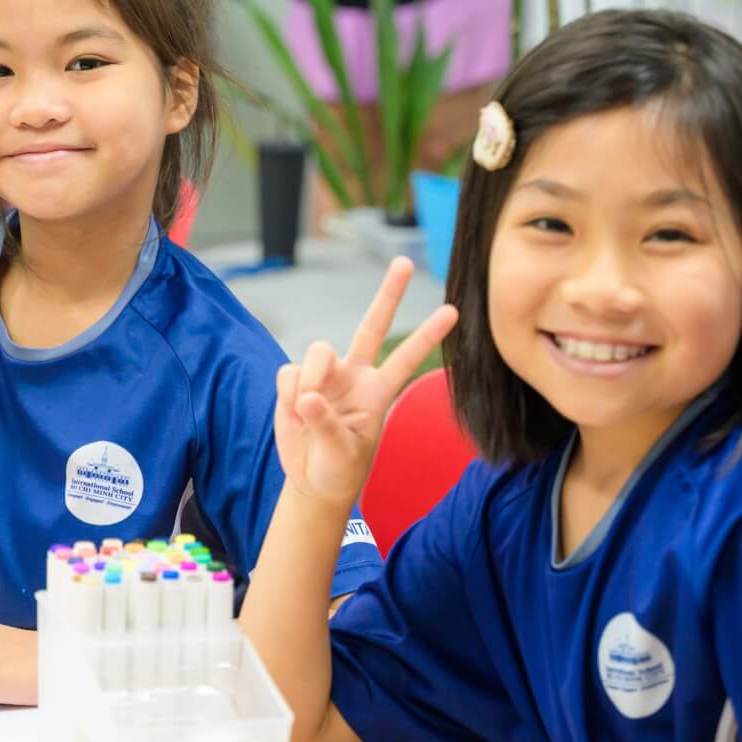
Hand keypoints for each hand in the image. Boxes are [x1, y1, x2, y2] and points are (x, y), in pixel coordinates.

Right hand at [274, 257, 457, 506]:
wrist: (311, 479)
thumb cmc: (339, 468)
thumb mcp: (342, 454)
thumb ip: (328, 425)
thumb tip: (309, 396)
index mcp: (378, 392)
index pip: (406, 358)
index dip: (427, 335)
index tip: (453, 311)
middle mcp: (355, 375)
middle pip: (372, 325)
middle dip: (388, 294)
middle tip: (404, 262)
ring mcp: (325, 375)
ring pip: (318, 351)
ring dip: (310, 379)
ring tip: (305, 410)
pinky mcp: (295, 379)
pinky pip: (289, 372)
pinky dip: (288, 394)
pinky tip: (293, 414)